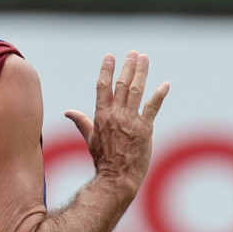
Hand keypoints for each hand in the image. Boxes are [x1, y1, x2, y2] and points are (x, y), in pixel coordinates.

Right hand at [65, 52, 169, 195]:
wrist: (116, 178)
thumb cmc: (103, 160)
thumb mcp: (89, 138)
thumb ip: (81, 122)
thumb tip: (68, 112)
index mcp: (101, 115)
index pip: (103, 86)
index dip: (107, 70)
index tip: (111, 56)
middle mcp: (115, 115)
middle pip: (122, 84)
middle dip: (128, 67)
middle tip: (134, 53)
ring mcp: (130, 121)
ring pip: (136, 91)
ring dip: (141, 73)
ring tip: (145, 59)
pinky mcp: (144, 129)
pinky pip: (152, 108)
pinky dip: (159, 95)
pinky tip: (165, 84)